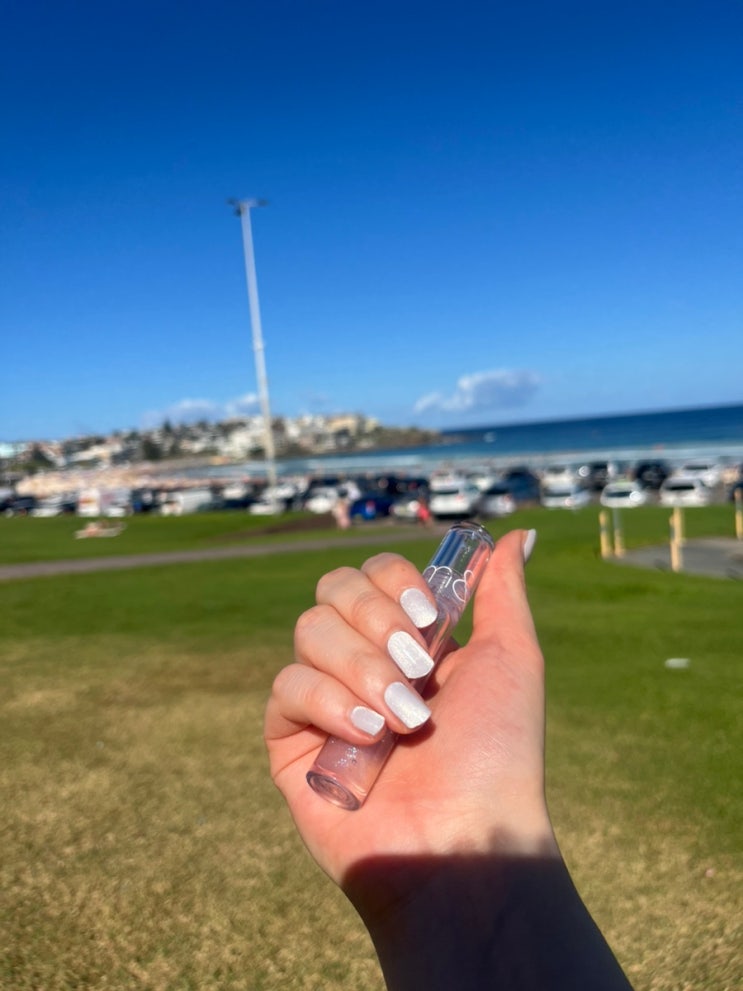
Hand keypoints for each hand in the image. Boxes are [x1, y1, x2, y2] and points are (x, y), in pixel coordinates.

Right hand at [265, 529, 556, 884]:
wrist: (465, 839)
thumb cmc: (498, 753)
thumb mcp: (512, 660)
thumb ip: (502, 592)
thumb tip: (516, 534)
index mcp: (410, 640)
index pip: (375, 573)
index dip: (394, 580)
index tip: (430, 616)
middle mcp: (364, 662)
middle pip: (333, 589)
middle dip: (376, 620)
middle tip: (418, 670)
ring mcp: (326, 700)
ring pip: (309, 631)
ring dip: (362, 669)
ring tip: (401, 720)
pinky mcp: (291, 740)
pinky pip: (287, 687)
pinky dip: (328, 703)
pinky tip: (367, 738)